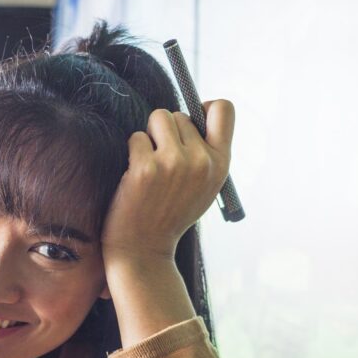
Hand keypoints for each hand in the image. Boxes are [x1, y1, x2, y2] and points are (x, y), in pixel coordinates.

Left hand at [101, 100, 233, 266]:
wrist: (144, 250)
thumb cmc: (170, 214)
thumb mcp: (204, 186)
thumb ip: (207, 152)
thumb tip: (198, 109)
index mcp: (220, 164)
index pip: (224, 109)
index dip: (204, 106)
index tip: (190, 123)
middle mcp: (202, 161)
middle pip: (180, 114)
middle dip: (166, 133)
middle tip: (162, 165)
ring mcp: (174, 164)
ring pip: (158, 119)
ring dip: (149, 138)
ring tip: (149, 167)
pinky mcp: (146, 168)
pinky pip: (137, 137)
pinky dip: (132, 152)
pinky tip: (135, 177)